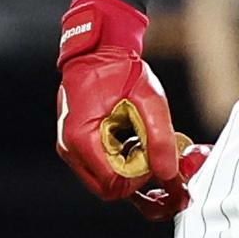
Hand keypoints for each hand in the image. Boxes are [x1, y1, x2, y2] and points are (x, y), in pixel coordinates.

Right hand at [53, 0, 202, 215]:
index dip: (139, 177)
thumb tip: (169, 173)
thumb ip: (159, 137)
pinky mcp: (75, 143)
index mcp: (83, 138)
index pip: (113, 184)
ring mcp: (70, 147)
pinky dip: (118, 159)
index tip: (154, 156)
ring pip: (103, 180)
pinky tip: (130, 137)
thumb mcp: (149, 99)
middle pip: (107, 188)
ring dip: (127, 168)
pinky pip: (99, 166)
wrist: (98, 49)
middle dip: (134, 176)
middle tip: (150, 151)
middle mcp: (70, 148)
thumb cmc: (120, 68)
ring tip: (140, 138)